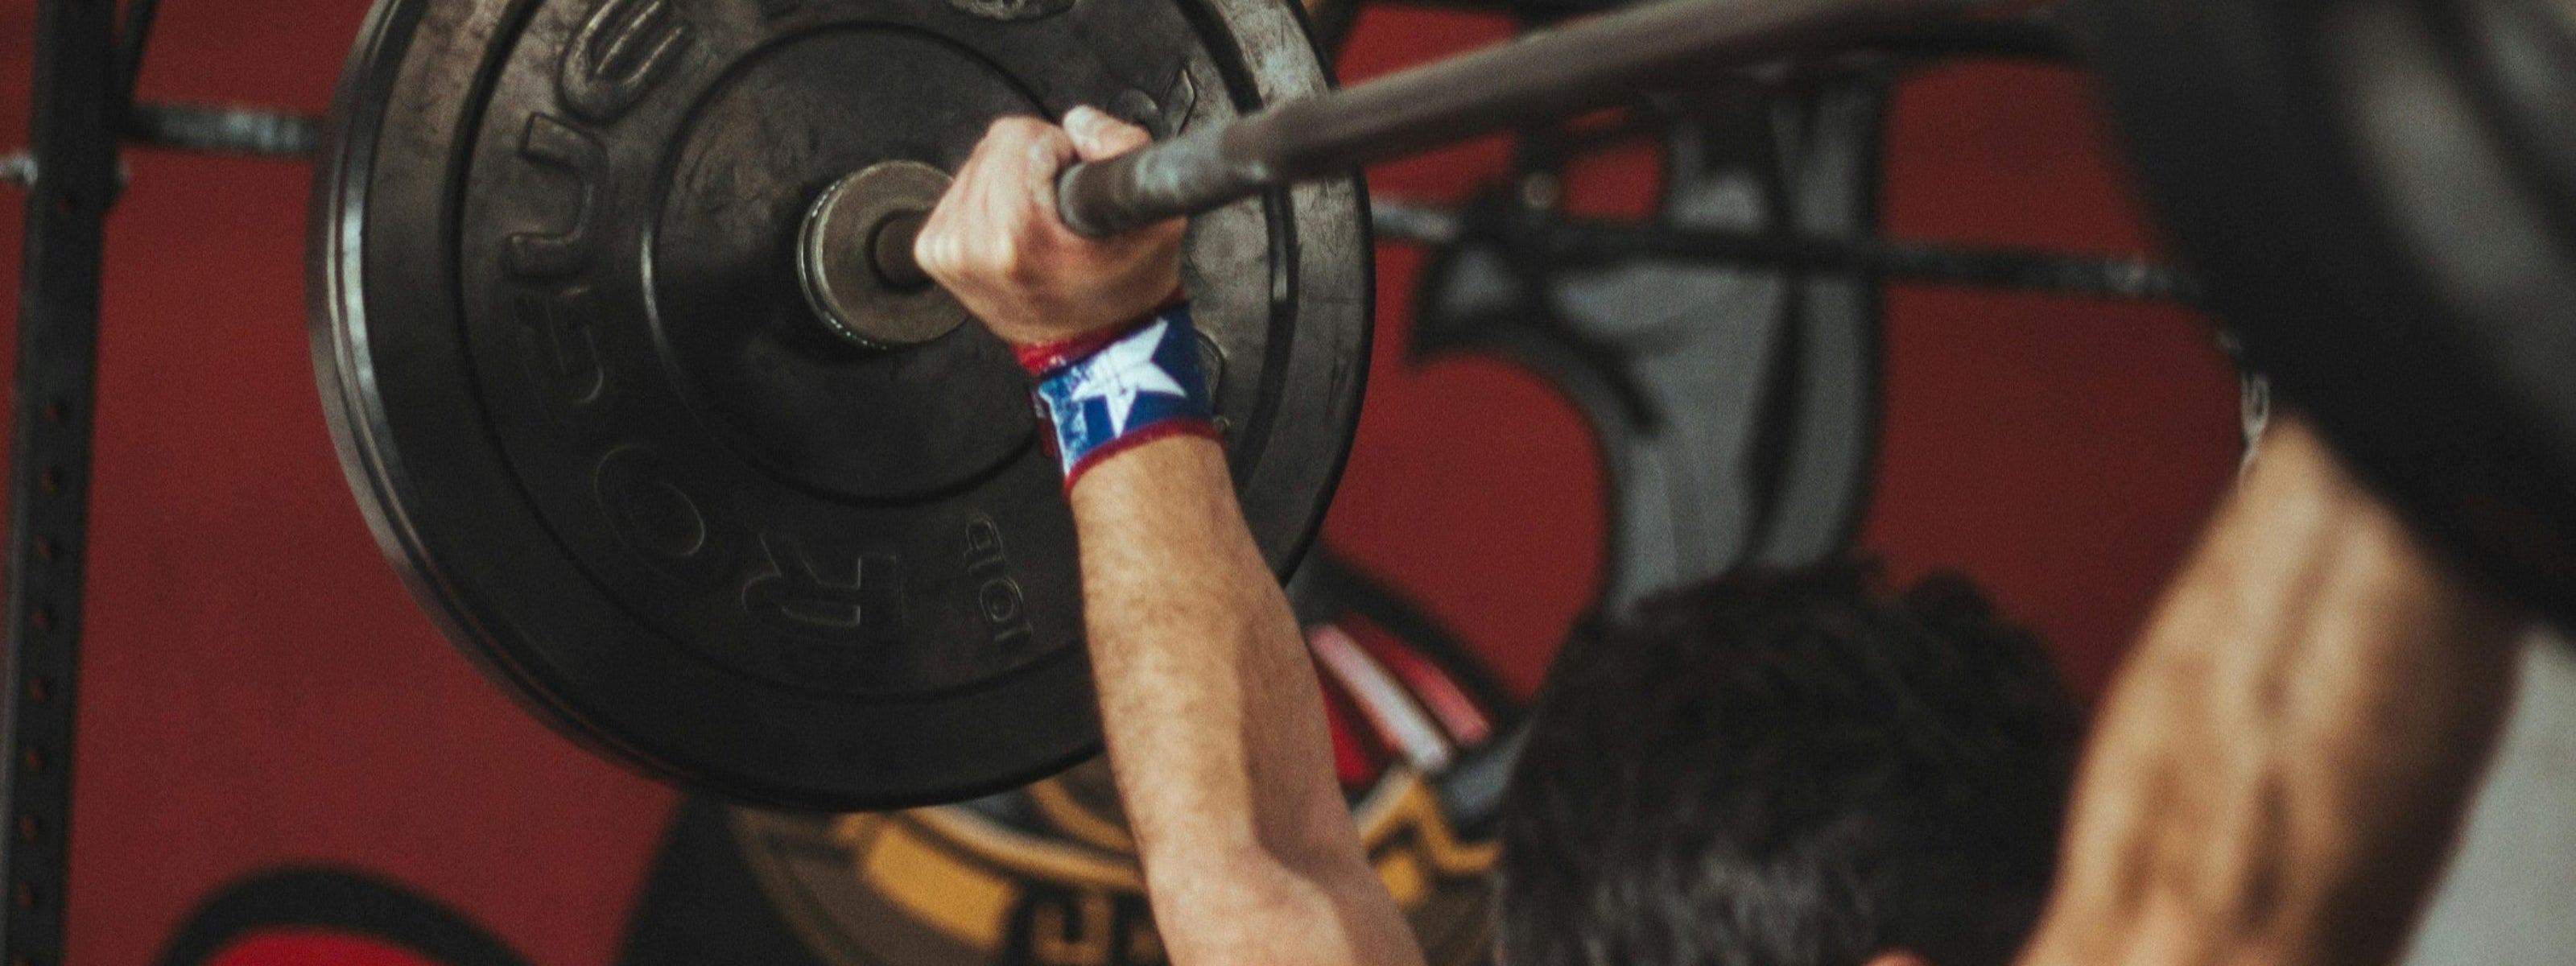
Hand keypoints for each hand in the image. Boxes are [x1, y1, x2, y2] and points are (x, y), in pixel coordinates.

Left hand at [914, 107, 1184, 347]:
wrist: (1096, 348)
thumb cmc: (1122, 293)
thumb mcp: (1155, 219)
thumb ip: (1123, 146)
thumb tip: (1078, 122)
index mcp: (1015, 236)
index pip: (1020, 136)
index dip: (1058, 152)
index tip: (1071, 188)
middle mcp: (969, 245)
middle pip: (994, 148)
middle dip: (1030, 167)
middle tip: (1057, 212)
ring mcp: (946, 251)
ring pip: (975, 166)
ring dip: (1008, 184)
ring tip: (1038, 227)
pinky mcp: (933, 253)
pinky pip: (959, 193)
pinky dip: (988, 204)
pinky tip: (1014, 235)